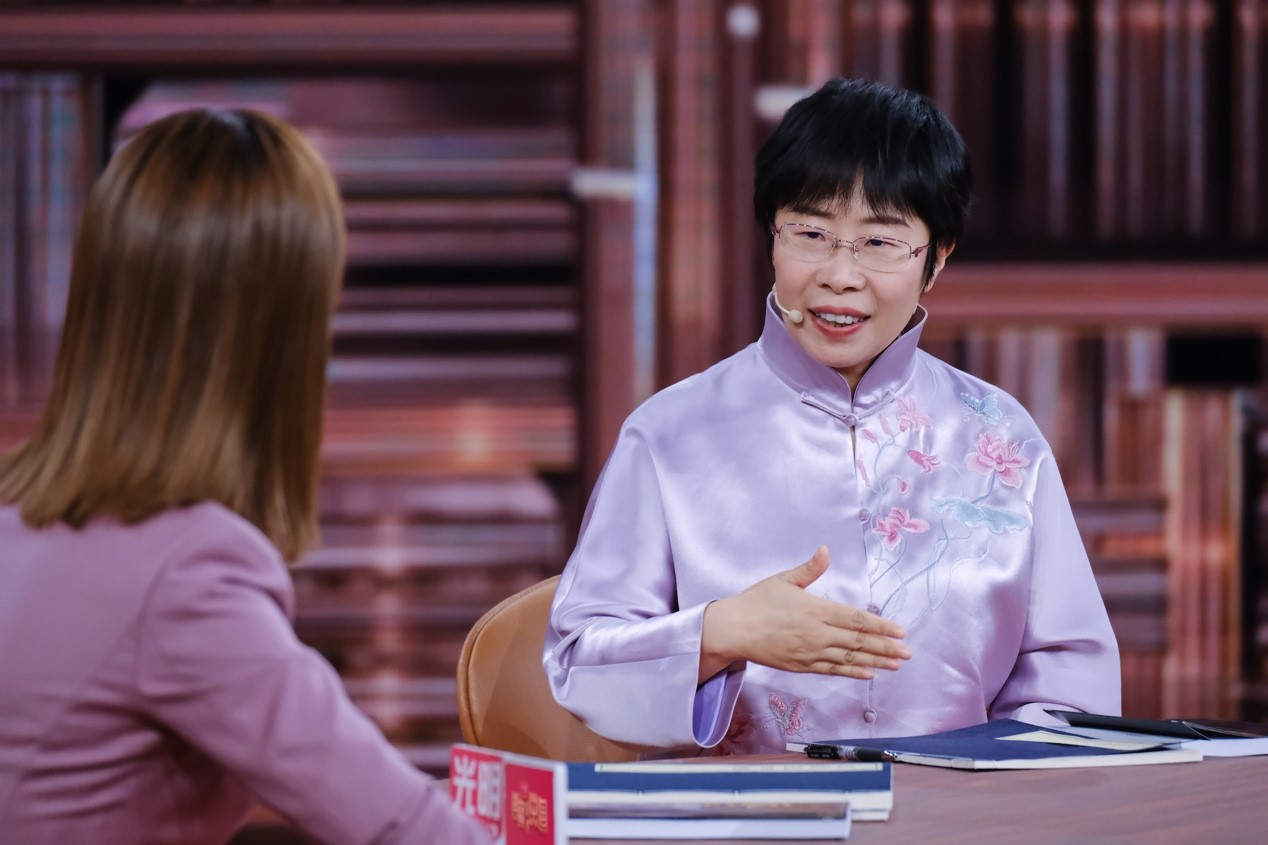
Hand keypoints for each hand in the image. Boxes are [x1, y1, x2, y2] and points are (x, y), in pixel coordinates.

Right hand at [698, 545, 911, 682]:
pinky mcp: (801, 665)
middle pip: (857, 641)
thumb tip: (826, 549)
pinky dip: (852, 672)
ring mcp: (810, 652)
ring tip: (895, 665)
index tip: (900, 631)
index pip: (855, 619)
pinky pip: (832, 670)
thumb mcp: (783, 580)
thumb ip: (809, 569)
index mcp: (816, 609)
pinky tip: (868, 674)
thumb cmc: (757, 601)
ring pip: (848, 658)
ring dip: (875, 661)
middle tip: (907, 653)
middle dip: (885, 647)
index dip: (880, 626)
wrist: (734, 629)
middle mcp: (817, 632)